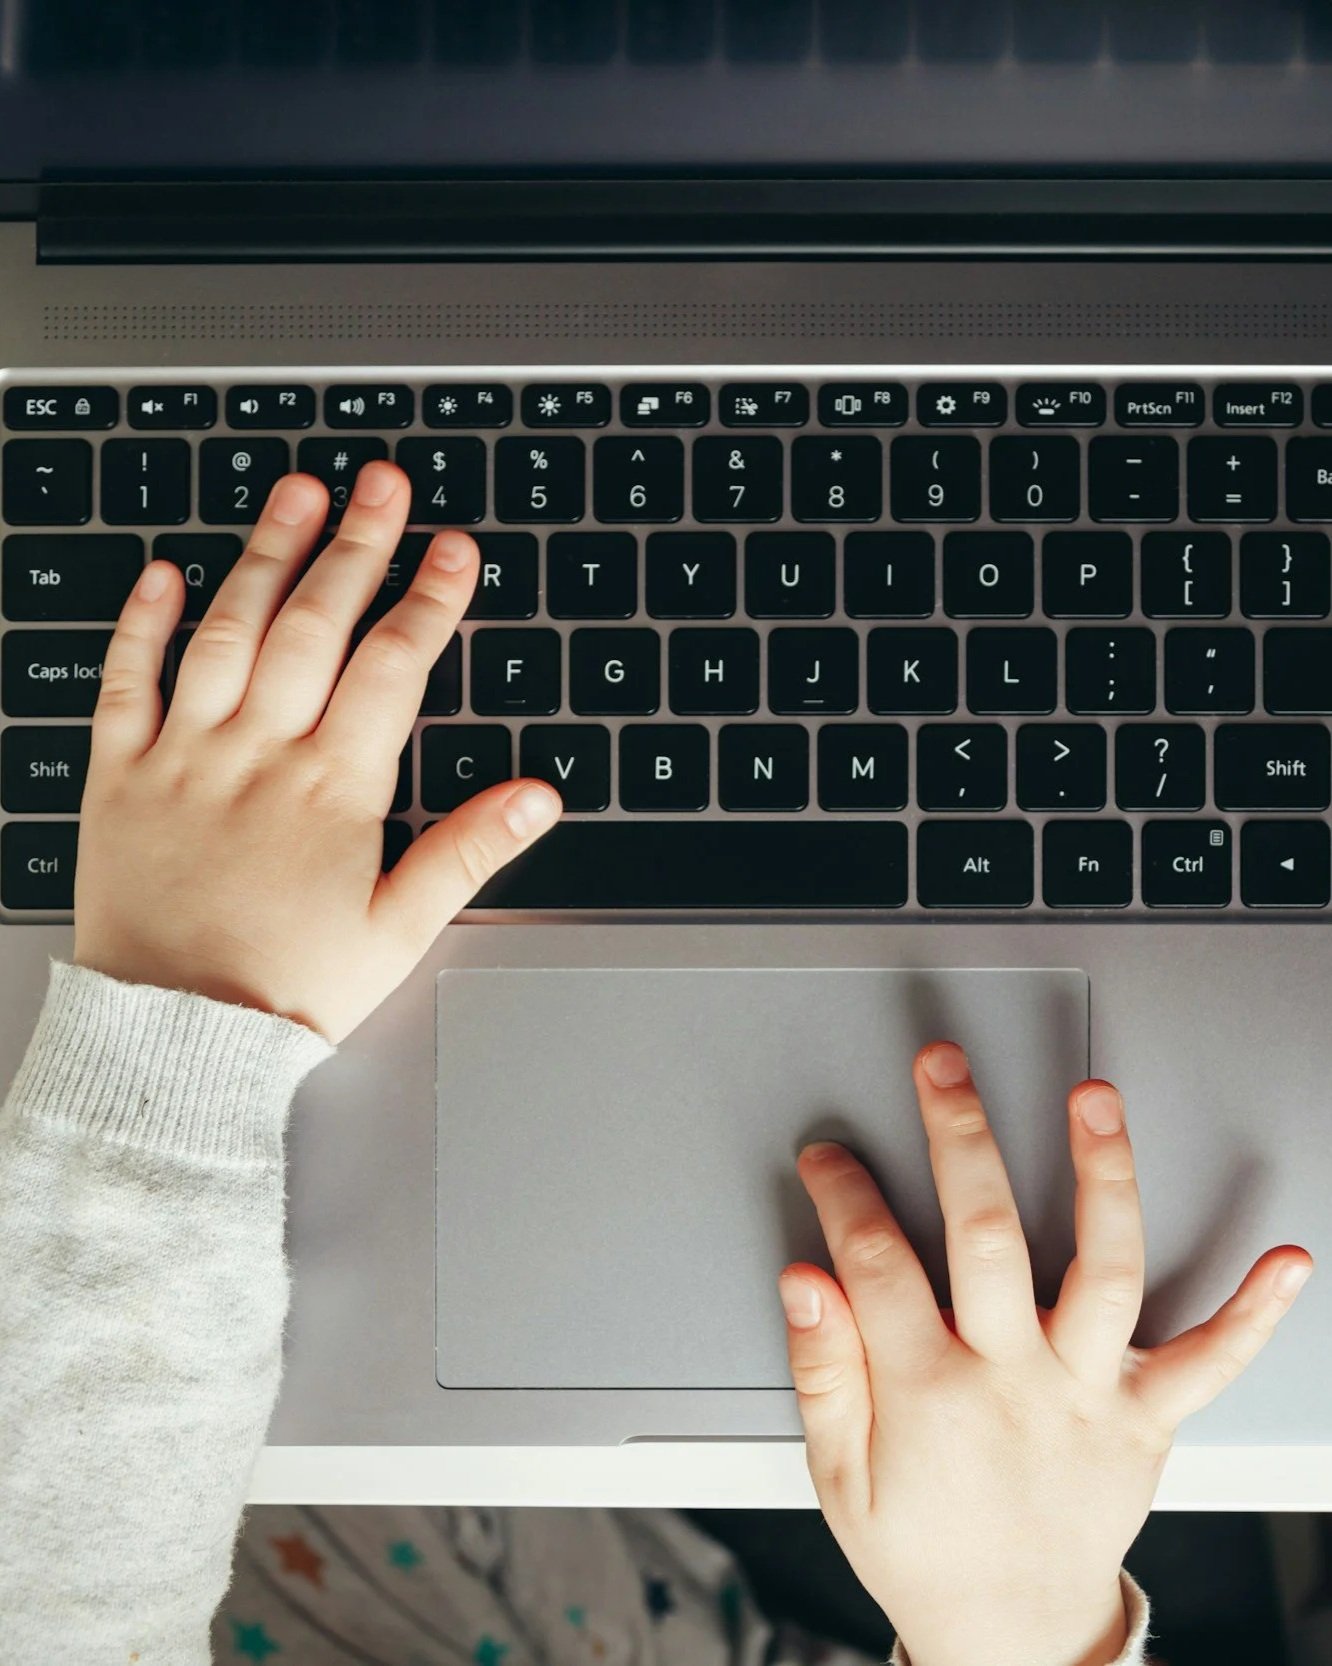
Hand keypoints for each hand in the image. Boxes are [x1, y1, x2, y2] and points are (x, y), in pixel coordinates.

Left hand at [74, 462, 561, 1042]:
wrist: (176, 1041)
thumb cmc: (288, 990)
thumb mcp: (399, 932)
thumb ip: (468, 852)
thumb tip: (537, 797)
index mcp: (333, 791)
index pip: (391, 668)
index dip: (429, 600)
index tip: (454, 549)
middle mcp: (259, 758)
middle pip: (315, 626)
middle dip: (358, 546)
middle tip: (384, 483)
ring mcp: (184, 759)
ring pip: (228, 633)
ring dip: (265, 555)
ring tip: (297, 491)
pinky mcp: (119, 778)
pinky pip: (124, 684)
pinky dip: (141, 624)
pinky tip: (165, 573)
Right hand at [779, 1042, 1312, 1665]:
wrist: (1012, 1638)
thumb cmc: (924, 1551)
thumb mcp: (840, 1478)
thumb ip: (822, 1372)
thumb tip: (806, 1282)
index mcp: (929, 1395)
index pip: (875, 1265)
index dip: (845, 1195)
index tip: (829, 1155)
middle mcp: (1015, 1382)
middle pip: (985, 1237)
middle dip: (958, 1138)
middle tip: (945, 1069)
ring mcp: (1088, 1395)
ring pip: (1102, 1269)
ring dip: (1103, 1177)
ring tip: (1095, 1102)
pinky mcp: (1147, 1417)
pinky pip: (1210, 1361)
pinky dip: (1253, 1312)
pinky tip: (1284, 1261)